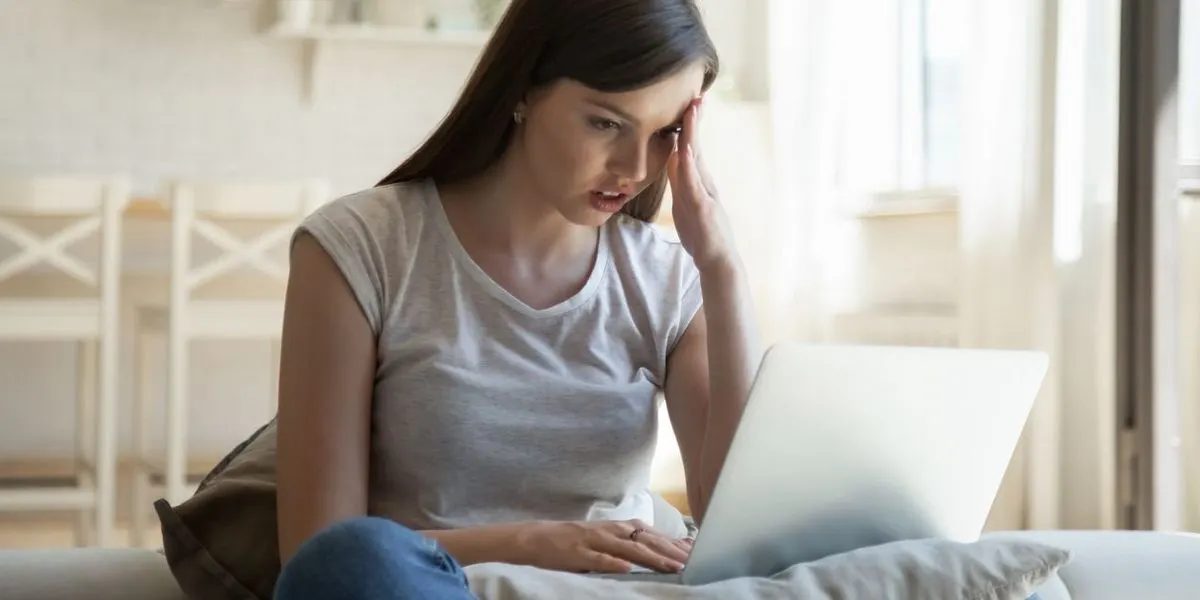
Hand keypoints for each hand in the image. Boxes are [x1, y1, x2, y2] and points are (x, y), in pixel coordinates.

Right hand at [513, 519, 692, 573]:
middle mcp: (611, 531)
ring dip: (651, 558)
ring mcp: (594, 541)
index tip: (698, 552)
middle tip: (693, 561)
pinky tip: (627, 569)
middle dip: (671, 551)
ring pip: (627, 549)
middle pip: (646, 541)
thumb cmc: (576, 541)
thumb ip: (633, 542)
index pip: (654, 535)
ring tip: (671, 566)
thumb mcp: (607, 539)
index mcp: (619, 527)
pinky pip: (597, 559)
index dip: (676, 543)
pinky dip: (612, 563)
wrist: (536, 539)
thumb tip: (665, 549)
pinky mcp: (578, 553)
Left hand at [667, 96, 737, 272]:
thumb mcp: (687, 203)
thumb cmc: (702, 233)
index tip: (688, 105)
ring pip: (696, 159)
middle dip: (694, 122)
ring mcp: (704, 194)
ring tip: (692, 112)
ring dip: (693, 135)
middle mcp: (704, 183)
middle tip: (695, 96)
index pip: (691, 149)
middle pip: (696, 147)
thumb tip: (674, 160)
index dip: (688, 127)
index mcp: (699, 182)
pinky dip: (689, 165)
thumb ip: (681, 181)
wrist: (717, 259)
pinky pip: (693, 183)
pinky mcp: (703, 207)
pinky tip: (686, 149)